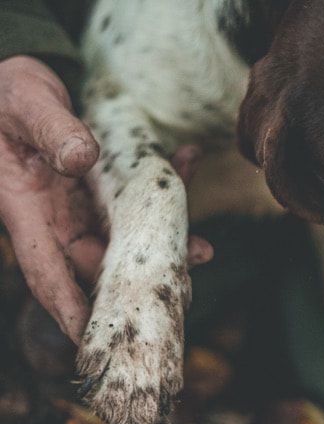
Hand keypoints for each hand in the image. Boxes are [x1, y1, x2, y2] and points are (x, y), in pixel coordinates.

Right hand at [0, 56, 211, 343]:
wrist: (13, 84)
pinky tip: (187, 161)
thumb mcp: (26, 103)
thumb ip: (51, 130)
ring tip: (203, 249)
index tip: (93, 338)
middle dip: (136, 282)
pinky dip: (162, 186)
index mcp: (26, 210)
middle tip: (179, 295)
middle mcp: (55, 217)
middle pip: (97, 263)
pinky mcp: (100, 189)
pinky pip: (135, 197)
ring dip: (163, 241)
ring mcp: (80, 206)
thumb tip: (80, 159)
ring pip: (124, 236)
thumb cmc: (6, 95)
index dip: (70, 306)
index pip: (48, 270)